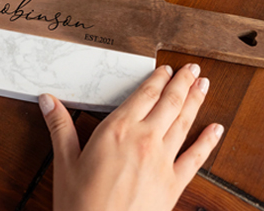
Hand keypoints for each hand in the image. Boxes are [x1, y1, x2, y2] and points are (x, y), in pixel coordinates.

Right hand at [39, 63, 222, 210]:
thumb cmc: (80, 204)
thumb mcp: (65, 162)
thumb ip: (60, 126)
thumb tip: (47, 99)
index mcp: (117, 130)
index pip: (143, 95)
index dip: (157, 79)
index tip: (166, 69)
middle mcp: (143, 140)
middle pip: (168, 103)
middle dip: (182, 83)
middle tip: (192, 67)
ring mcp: (162, 162)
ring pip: (183, 123)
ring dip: (195, 101)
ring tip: (204, 84)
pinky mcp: (173, 184)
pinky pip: (195, 158)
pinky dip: (207, 142)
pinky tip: (217, 129)